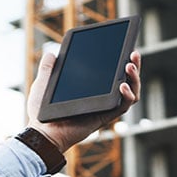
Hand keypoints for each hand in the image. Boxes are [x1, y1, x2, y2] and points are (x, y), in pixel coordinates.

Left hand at [25, 50, 141, 152]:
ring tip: (129, 66)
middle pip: (126, 80)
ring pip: (130, 93)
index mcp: (90, 87)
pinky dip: (127, 96)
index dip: (121, 60)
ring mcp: (104, 106)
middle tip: (133, 53)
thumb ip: (48, 68)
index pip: (111, 72)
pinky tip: (122, 86)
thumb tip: (51, 53)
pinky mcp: (105, 116)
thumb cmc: (41, 111)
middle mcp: (100, 97)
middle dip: (134, 66)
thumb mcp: (43, 82)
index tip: (125, 46)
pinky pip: (122, 107)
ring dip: (135, 79)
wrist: (41, 130)